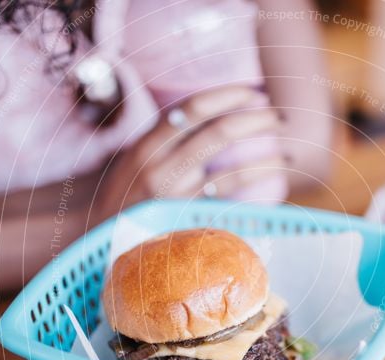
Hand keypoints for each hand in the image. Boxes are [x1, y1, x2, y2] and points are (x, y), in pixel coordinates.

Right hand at [94, 85, 283, 222]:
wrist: (99, 243)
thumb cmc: (122, 197)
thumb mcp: (133, 160)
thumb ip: (165, 140)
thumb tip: (210, 116)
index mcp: (146, 146)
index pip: (192, 108)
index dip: (228, 95)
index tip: (253, 91)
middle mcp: (160, 170)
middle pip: (218, 133)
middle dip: (256, 120)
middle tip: (278, 116)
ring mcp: (176, 200)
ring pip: (232, 172)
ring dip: (266, 159)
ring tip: (286, 153)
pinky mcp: (188, 224)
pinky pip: (230, 205)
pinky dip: (254, 193)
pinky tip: (271, 185)